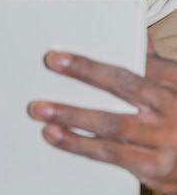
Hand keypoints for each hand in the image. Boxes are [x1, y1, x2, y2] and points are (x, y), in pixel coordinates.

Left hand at [28, 40, 176, 194]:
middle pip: (122, 86)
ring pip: (111, 124)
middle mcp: (169, 109)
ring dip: (73, 116)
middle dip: (85, 72)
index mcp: (173, 83)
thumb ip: (155, 66)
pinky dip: (81, 146)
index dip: (102, 55)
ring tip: (41, 109)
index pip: (134, 62)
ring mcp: (162, 140)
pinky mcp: (154, 167)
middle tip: (53, 62)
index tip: (68, 50)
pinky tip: (58, 137)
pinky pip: (111, 155)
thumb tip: (138, 36)